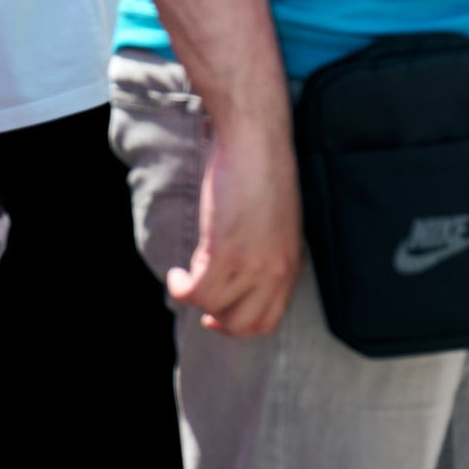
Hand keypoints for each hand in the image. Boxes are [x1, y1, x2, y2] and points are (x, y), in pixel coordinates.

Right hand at [168, 118, 303, 336]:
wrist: (258, 143)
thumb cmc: (264, 175)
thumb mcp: (278, 224)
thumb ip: (266, 254)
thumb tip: (239, 279)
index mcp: (291, 264)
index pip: (269, 319)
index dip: (239, 325)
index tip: (218, 315)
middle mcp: (276, 269)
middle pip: (244, 324)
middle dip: (217, 318)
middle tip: (200, 298)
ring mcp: (253, 263)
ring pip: (213, 308)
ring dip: (194, 296)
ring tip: (186, 274)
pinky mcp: (226, 252)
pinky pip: (196, 292)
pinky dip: (179, 287)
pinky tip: (177, 273)